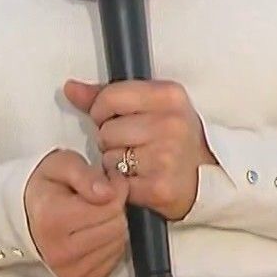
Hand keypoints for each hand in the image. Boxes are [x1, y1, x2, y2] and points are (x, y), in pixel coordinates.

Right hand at [23, 149, 129, 276]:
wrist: (26, 214)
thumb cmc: (47, 186)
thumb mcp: (62, 164)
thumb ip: (86, 174)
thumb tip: (108, 193)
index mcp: (52, 219)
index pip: (111, 205)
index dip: (117, 188)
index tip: (107, 181)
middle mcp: (58, 251)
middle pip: (117, 227)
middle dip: (115, 208)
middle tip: (101, 198)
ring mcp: (67, 271)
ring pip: (118, 245)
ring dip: (114, 227)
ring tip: (95, 215)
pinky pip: (112, 262)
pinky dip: (109, 246)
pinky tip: (94, 234)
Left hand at [64, 79, 215, 221]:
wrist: (206, 177)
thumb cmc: (174, 137)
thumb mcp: (151, 106)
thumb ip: (107, 96)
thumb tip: (70, 88)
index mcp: (169, 96)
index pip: (109, 97)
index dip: (102, 111)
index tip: (113, 119)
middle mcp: (171, 124)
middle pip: (106, 130)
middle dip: (110, 140)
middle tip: (132, 144)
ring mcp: (166, 156)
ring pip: (108, 158)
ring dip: (114, 164)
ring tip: (137, 162)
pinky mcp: (159, 187)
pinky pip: (116, 183)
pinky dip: (121, 185)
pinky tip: (139, 179)